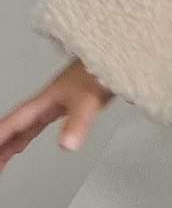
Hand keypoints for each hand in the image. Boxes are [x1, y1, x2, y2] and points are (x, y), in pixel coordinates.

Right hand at [0, 58, 114, 173]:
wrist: (123, 47)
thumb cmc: (104, 67)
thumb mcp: (90, 98)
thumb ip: (78, 122)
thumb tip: (66, 146)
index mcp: (47, 99)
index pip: (15, 123)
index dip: (0, 137)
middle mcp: (50, 99)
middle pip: (19, 126)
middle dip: (3, 145)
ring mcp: (61, 99)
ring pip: (29, 124)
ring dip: (13, 142)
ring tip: (2, 160)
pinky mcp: (73, 99)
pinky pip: (42, 122)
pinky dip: (30, 134)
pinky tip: (30, 138)